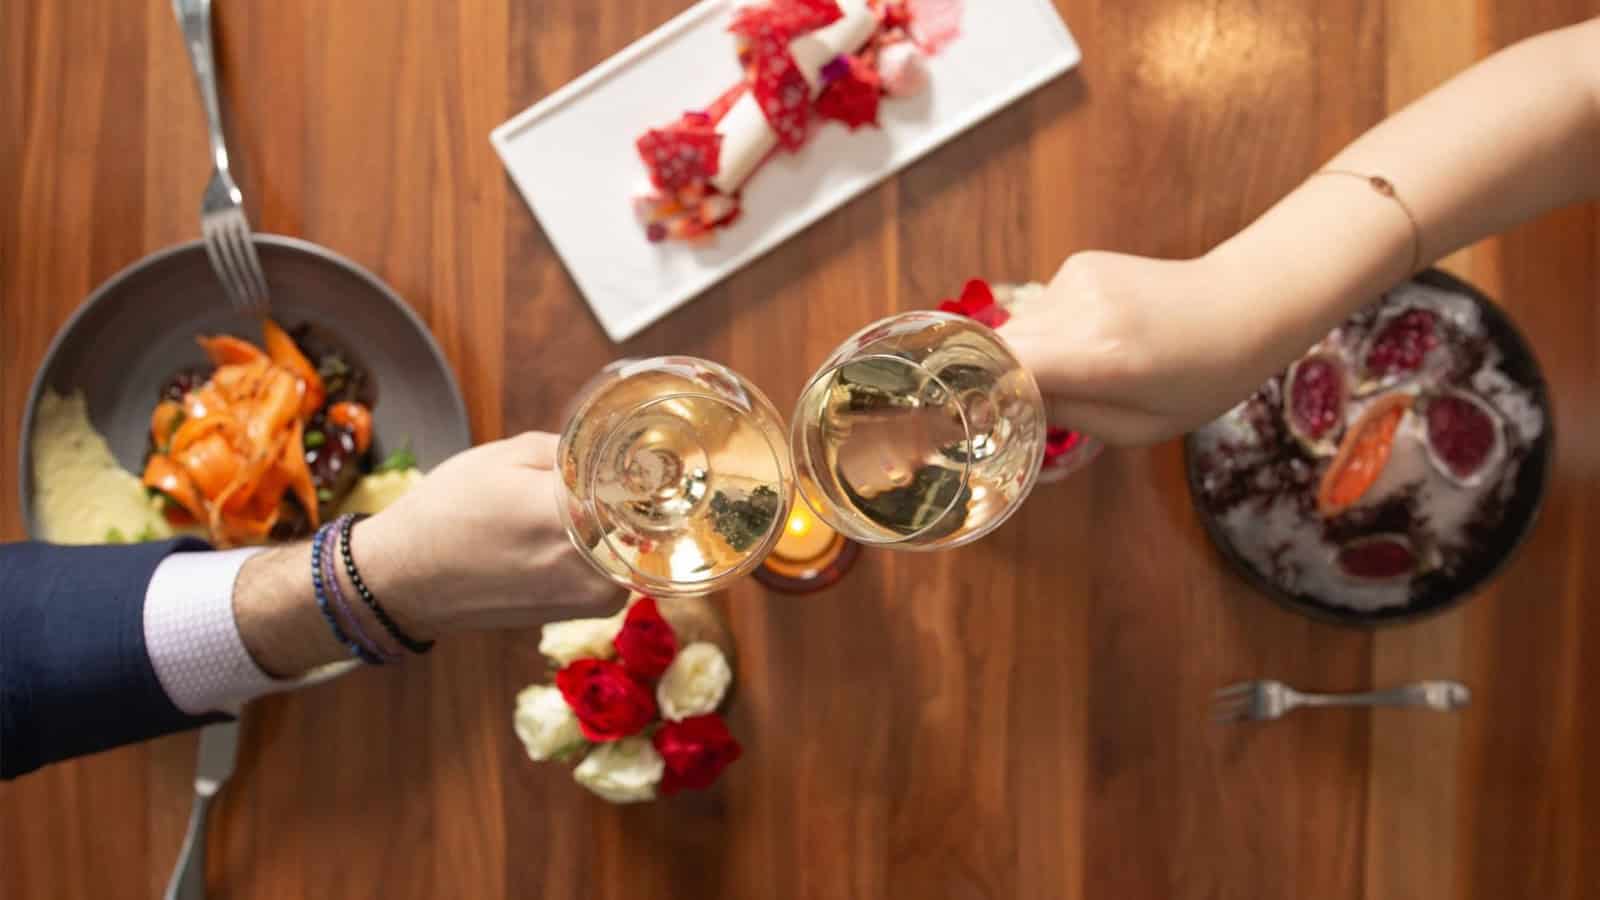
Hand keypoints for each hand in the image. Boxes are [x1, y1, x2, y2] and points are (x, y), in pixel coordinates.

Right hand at [236, 432, 621, 677]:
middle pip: (645, 516)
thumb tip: (612, 454)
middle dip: (636, 494)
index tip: (649, 450)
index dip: (646, 464)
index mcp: (570, 516)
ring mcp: (591, 597)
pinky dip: (602, 550)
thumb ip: (569, 451)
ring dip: (618, 524)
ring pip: (632, 545)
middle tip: (628, 471)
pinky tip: (574, 533)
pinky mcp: (583, 613)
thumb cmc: (447, 511)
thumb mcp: (504, 457)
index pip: (640, 482)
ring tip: (588, 502)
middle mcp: (590, 564)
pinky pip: (613, 569)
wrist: (404, 582)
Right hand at [999, 251, 1290, 445]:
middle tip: (1012, 407)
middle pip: (1001, 345)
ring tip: (1076, 371)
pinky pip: (1041, 308)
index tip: (972, 418)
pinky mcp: (1080, 264)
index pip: (1008, 367)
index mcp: (1104, 357)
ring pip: (1018, 326)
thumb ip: (1068, 417)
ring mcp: (1080, 279)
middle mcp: (1084, 310)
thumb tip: (1009, 406)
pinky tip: (1093, 338)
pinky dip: (1051, 331)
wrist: (1244, 305)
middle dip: (998, 376)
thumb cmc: (1203, 380)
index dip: (981, 392)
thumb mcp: (1139, 428)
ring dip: (1027, 353)